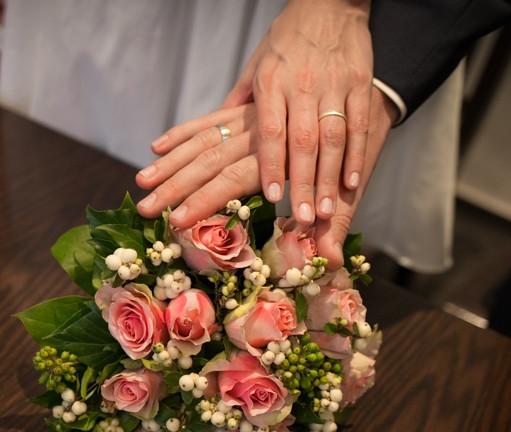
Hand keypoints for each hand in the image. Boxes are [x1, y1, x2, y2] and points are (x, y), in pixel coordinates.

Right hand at [135, 88, 397, 267]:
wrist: (368, 89)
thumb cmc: (357, 148)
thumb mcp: (349, 188)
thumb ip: (335, 225)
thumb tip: (329, 263)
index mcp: (282, 154)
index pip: (232, 179)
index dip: (204, 202)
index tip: (176, 222)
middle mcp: (260, 133)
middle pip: (209, 160)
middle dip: (175, 186)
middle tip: (145, 210)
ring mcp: (251, 117)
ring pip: (203, 139)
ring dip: (171, 162)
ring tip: (142, 183)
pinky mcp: (250, 107)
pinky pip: (210, 118)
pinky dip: (183, 132)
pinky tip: (157, 144)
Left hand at [221, 0, 373, 224]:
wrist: (329, 3)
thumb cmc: (288, 39)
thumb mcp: (257, 64)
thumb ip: (238, 101)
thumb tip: (211, 131)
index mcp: (271, 81)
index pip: (271, 130)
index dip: (273, 164)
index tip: (273, 195)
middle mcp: (302, 84)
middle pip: (303, 140)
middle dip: (303, 182)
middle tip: (305, 217)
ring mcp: (334, 84)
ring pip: (333, 136)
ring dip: (330, 177)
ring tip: (327, 210)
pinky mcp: (359, 82)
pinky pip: (358, 124)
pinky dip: (356, 155)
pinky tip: (352, 183)